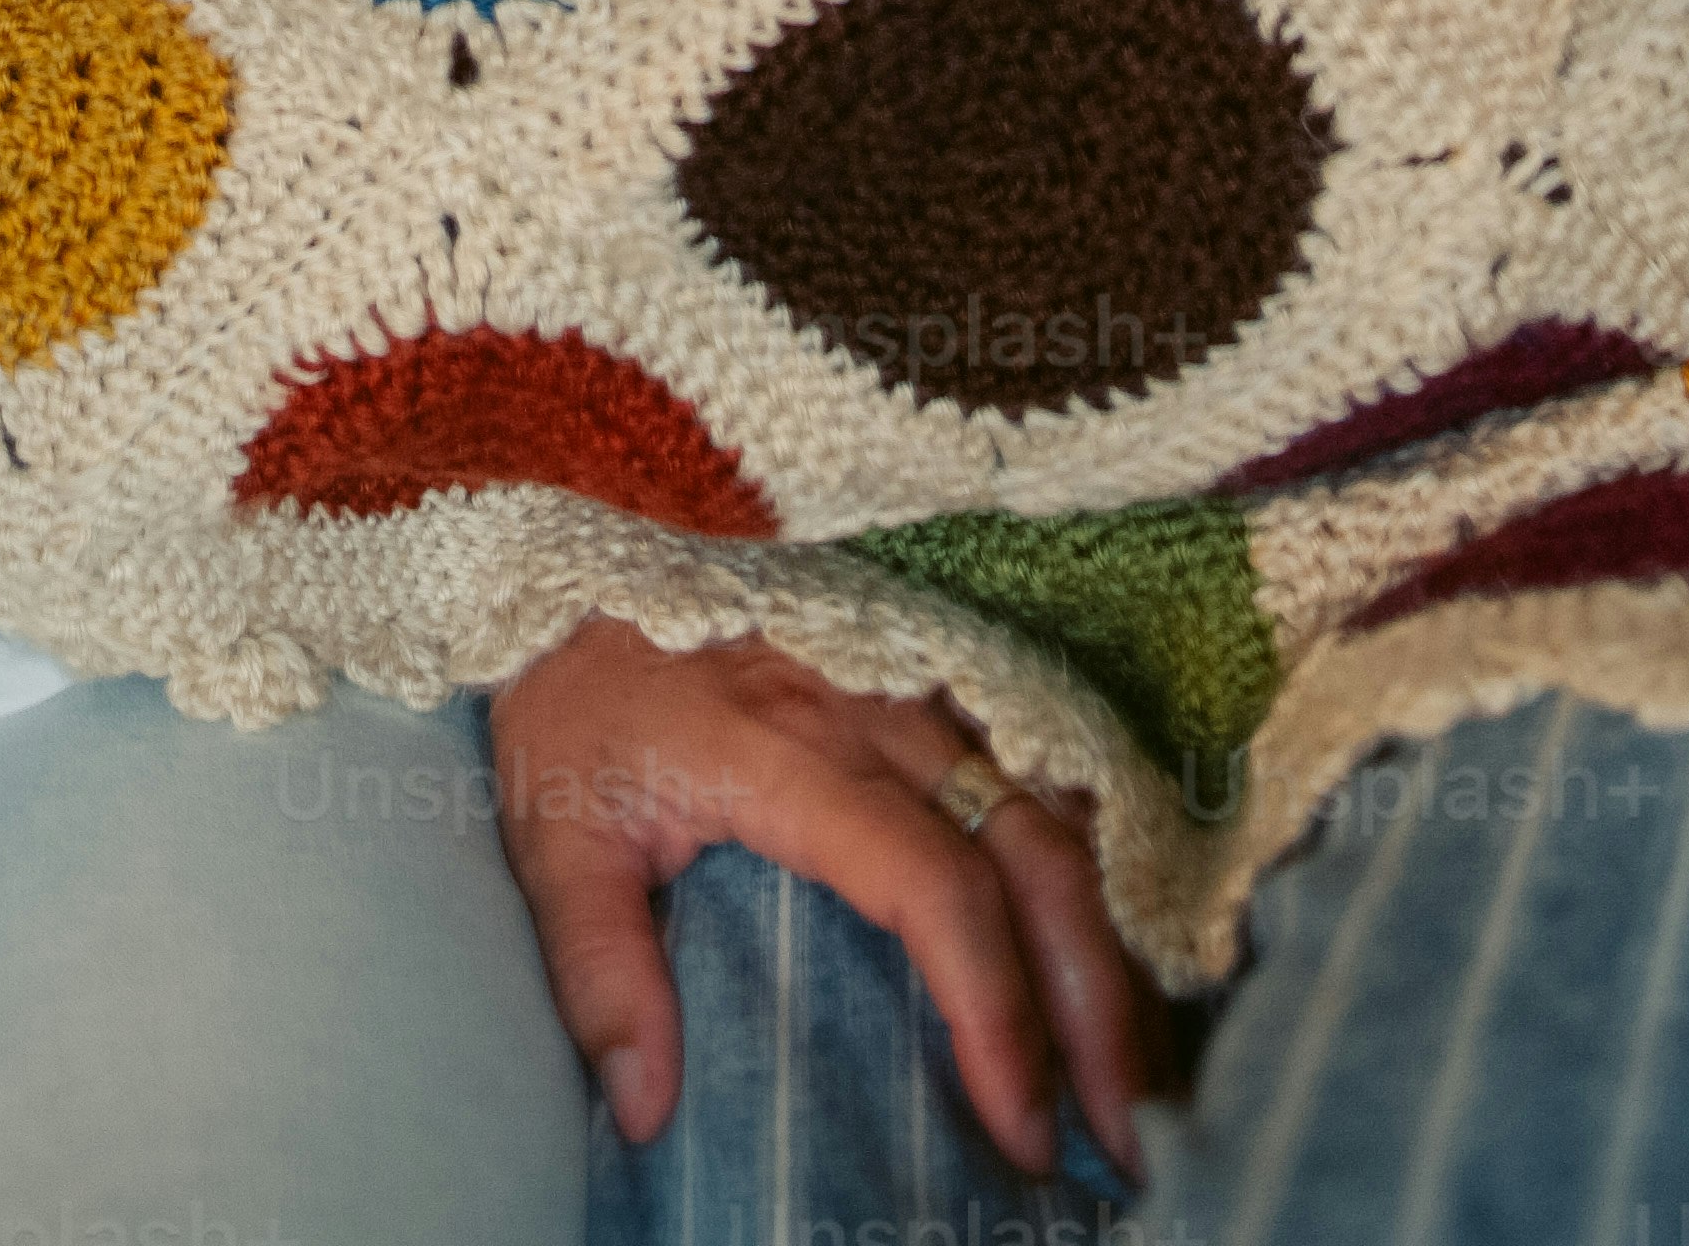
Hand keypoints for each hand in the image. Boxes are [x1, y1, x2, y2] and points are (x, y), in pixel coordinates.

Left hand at [489, 614, 1152, 1177]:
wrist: (575, 557)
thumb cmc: (576, 701)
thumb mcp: (554, 832)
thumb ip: (597, 968)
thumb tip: (648, 1106)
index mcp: (792, 751)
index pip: (932, 886)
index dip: (992, 1007)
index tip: (1020, 1122)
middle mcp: (879, 710)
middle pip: (1032, 854)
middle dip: (1093, 1001)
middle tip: (1120, 1133)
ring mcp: (919, 683)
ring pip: (1057, 813)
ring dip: (1108, 943)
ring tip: (1134, 1071)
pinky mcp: (932, 674)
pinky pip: (1043, 772)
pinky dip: (1093, 869)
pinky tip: (1111, 955)